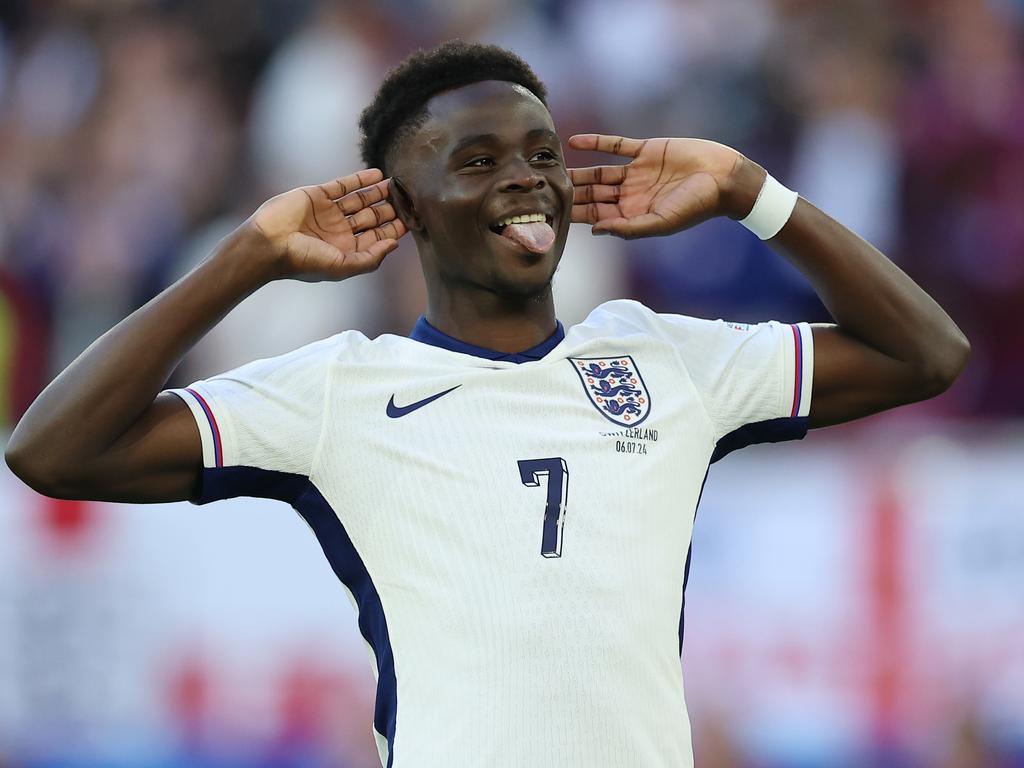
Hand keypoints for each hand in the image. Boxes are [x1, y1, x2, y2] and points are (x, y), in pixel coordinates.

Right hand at [246, 168, 407, 280]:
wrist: (269, 243)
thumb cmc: (305, 261)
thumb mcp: (344, 266)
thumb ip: (371, 258)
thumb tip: (395, 245)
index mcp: (346, 250)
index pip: (377, 238)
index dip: (394, 229)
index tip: (413, 220)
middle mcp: (339, 231)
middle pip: (372, 218)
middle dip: (390, 210)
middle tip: (408, 199)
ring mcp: (329, 212)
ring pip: (360, 200)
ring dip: (378, 193)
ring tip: (396, 185)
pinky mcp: (318, 195)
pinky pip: (344, 185)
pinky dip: (361, 179)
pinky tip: (378, 174)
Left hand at [568, 135, 762, 239]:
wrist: (723, 177)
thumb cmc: (696, 206)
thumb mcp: (661, 222)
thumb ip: (629, 228)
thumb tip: (595, 231)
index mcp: (632, 215)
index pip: (596, 216)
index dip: (574, 215)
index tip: (549, 214)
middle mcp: (631, 195)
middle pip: (592, 195)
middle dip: (569, 194)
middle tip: (540, 190)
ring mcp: (636, 172)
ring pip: (598, 172)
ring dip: (577, 170)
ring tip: (551, 167)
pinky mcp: (645, 150)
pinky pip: (615, 146)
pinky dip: (595, 143)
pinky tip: (573, 141)